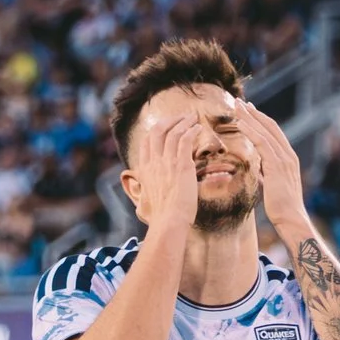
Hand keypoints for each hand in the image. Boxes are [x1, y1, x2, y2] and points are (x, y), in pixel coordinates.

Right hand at [128, 108, 203, 228]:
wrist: (169, 222)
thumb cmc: (160, 218)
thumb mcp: (145, 203)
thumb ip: (144, 195)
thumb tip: (141, 200)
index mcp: (145, 170)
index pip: (146, 142)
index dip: (156, 131)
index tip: (166, 127)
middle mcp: (154, 163)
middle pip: (157, 131)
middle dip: (169, 121)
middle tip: (181, 117)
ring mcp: (167, 162)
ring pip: (173, 132)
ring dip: (183, 122)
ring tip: (193, 118)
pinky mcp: (182, 165)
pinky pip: (186, 139)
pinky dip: (191, 130)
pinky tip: (198, 127)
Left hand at [237, 101, 309, 238]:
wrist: (291, 219)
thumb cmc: (282, 207)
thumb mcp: (274, 187)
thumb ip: (269, 176)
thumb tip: (263, 174)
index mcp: (288, 159)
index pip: (274, 134)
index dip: (261, 121)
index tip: (249, 112)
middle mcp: (288, 155)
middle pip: (270, 127)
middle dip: (254, 114)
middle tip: (241, 102)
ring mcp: (284, 159)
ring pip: (265, 131)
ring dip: (250, 118)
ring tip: (237, 107)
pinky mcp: (277, 165)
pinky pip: (262, 143)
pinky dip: (251, 131)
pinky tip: (240, 123)